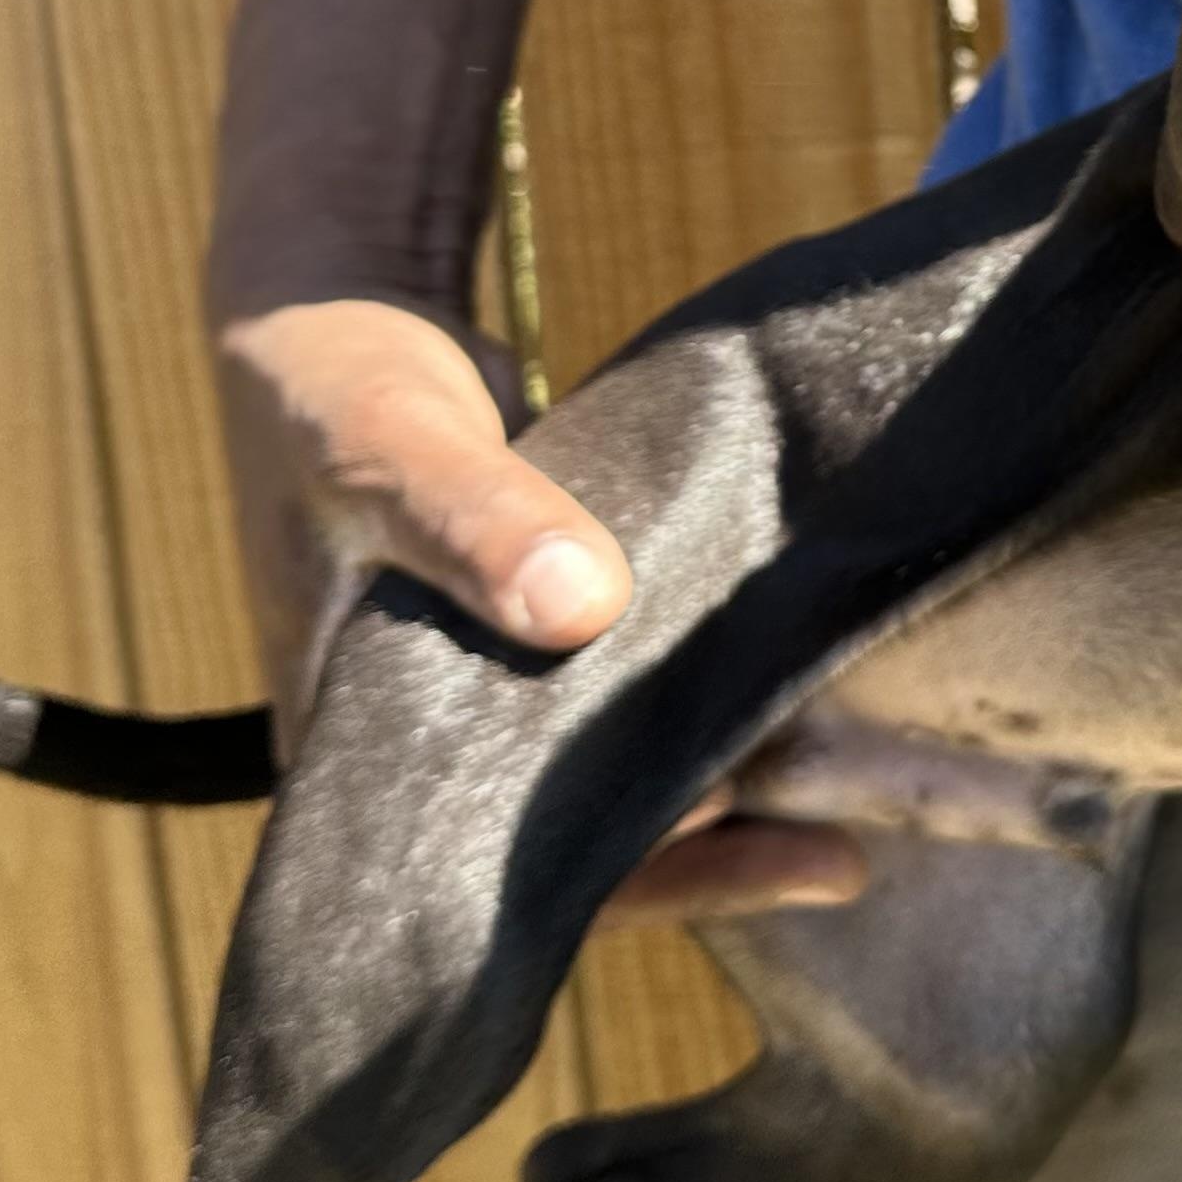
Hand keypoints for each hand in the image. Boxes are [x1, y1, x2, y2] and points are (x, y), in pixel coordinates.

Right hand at [214, 298, 863, 922]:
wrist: (336, 307)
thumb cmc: (332, 379)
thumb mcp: (384, 438)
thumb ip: (473, 520)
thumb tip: (579, 610)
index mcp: (350, 748)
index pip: (481, 874)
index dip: (608, 869)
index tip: (724, 825)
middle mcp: (422, 746)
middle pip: (569, 850)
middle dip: (700, 857)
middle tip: (836, 863)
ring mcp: (492, 694)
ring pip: (615, 779)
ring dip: (722, 788)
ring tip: (849, 818)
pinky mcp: (549, 636)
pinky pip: (635, 698)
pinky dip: (709, 705)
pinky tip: (811, 707)